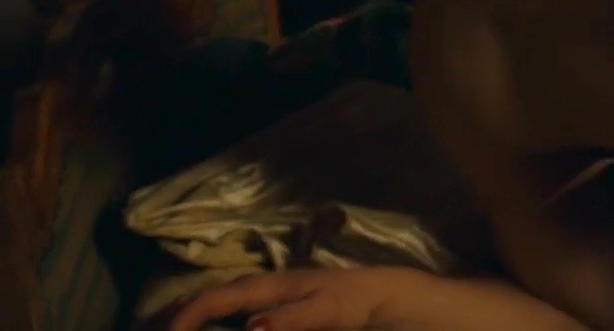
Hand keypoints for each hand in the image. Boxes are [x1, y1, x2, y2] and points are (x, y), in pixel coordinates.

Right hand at [165, 267, 435, 330]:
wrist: (426, 309)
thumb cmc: (384, 303)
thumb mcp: (341, 309)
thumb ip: (298, 319)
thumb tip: (250, 330)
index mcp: (285, 287)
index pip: (226, 296)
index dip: (191, 313)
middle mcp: (283, 297)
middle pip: (227, 303)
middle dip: (190, 317)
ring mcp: (295, 311)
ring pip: (245, 312)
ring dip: (216, 321)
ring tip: (186, 329)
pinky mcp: (310, 322)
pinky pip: (269, 320)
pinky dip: (251, 324)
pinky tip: (246, 330)